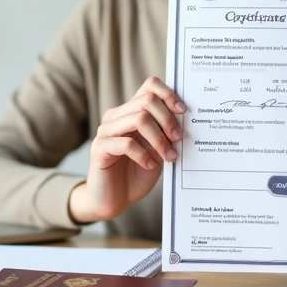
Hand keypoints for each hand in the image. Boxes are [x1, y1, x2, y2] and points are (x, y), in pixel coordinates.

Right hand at [68, 77, 185, 223]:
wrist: (115, 200)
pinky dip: (144, 155)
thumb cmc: (138, 172)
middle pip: (146, 100)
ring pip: (138, 119)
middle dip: (168, 120)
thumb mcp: (158, 150)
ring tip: (169, 156)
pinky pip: (126, 143)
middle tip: (178, 139)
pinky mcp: (99, 148)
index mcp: (131, 111)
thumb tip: (187, 119)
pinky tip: (150, 165)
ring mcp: (106, 130)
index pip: (149, 86)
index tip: (183, 112)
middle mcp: (116, 116)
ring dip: (159, 139)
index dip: (168, 94)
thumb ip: (166, 133)